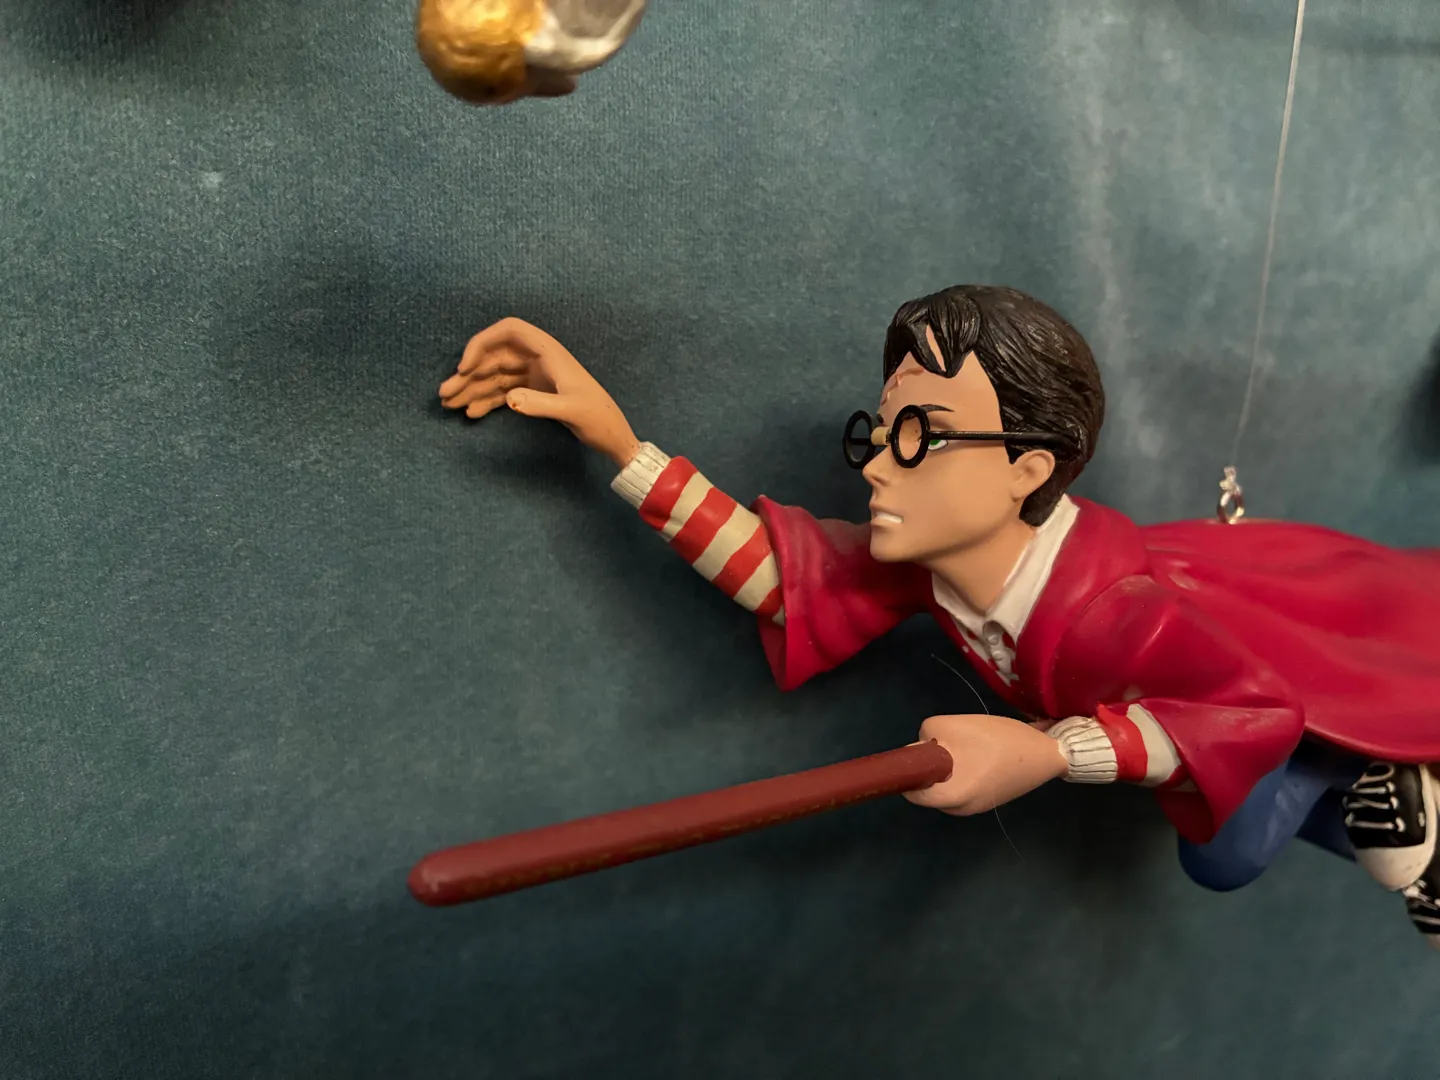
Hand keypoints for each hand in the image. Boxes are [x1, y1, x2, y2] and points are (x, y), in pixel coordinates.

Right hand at [439, 317, 640, 468]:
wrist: (613, 435)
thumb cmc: (598, 418)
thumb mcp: (572, 411)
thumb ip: (541, 405)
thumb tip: (509, 399)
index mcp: (549, 352)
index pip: (509, 331)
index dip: (482, 343)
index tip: (465, 366)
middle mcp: (537, 358)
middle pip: (494, 357)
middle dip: (468, 374)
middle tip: (444, 394)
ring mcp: (533, 376)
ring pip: (494, 377)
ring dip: (471, 389)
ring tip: (448, 405)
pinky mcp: (532, 393)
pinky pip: (502, 392)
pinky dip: (485, 401)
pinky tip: (470, 412)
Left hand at [903, 713, 1067, 815]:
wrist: (1049, 754)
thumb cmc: (1001, 742)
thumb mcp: (954, 726)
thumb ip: (927, 736)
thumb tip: (920, 747)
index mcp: (950, 798)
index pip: (912, 791)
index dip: (909, 768)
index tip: (919, 749)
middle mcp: (960, 809)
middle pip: (929, 785)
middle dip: (933, 762)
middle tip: (948, 740)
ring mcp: (976, 807)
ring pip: (946, 783)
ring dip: (949, 764)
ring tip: (969, 744)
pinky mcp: (988, 798)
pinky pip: (964, 783)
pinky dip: (965, 768)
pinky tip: (981, 753)